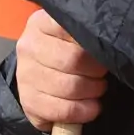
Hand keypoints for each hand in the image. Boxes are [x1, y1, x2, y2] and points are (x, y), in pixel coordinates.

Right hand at [15, 8, 106, 130]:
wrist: (35, 74)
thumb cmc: (63, 51)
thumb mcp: (71, 34)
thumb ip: (84, 33)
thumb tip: (108, 43)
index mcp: (41, 22)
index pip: (71, 28)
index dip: (92, 42)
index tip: (101, 50)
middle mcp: (29, 46)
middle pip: (74, 59)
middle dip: (96, 70)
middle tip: (102, 73)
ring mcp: (25, 75)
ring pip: (70, 87)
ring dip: (93, 91)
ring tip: (97, 89)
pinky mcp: (28, 101)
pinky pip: (63, 110)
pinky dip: (83, 112)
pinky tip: (91, 107)